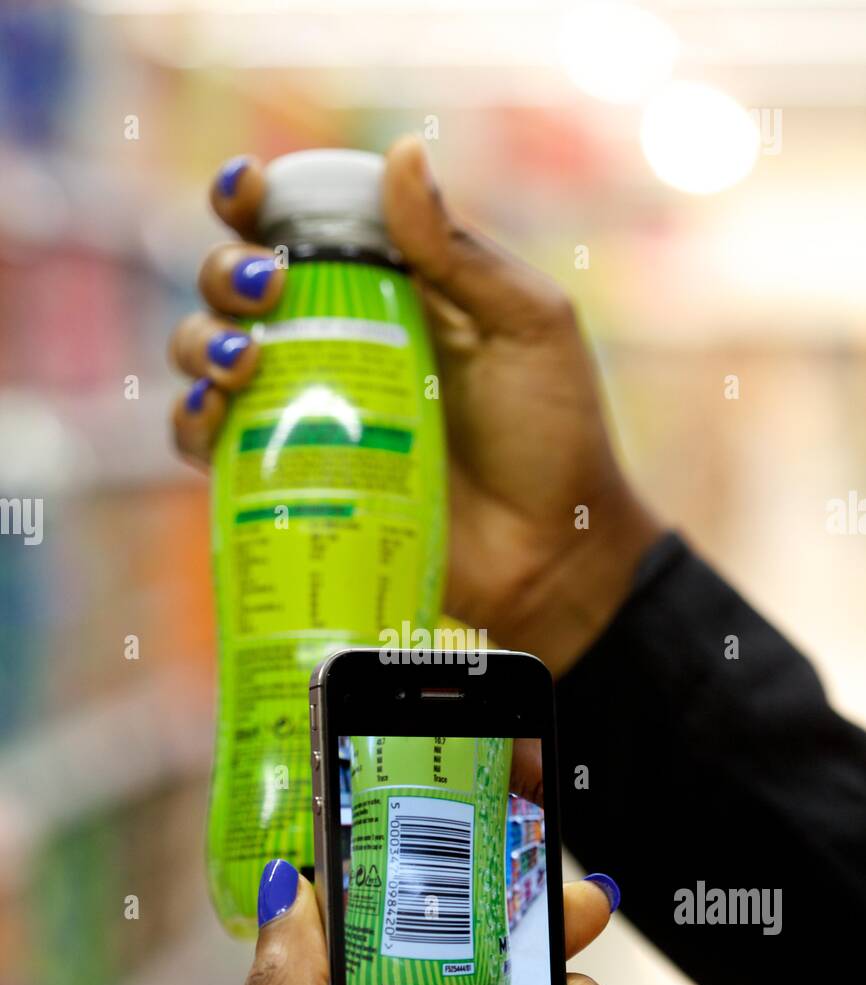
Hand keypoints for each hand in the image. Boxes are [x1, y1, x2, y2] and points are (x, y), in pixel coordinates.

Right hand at [169, 139, 661, 675]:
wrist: (550, 554)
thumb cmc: (553, 436)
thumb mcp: (526, 329)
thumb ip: (459, 252)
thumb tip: (401, 152)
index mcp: (389, 292)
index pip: (305, 228)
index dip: (257, 201)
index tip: (244, 190)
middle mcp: (335, 345)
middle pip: (238, 286)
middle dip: (227, 272)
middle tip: (265, 292)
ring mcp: (307, 414)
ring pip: (207, 355)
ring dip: (199, 341)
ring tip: (241, 360)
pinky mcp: (289, 482)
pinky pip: (210, 446)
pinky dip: (193, 424)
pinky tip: (214, 416)